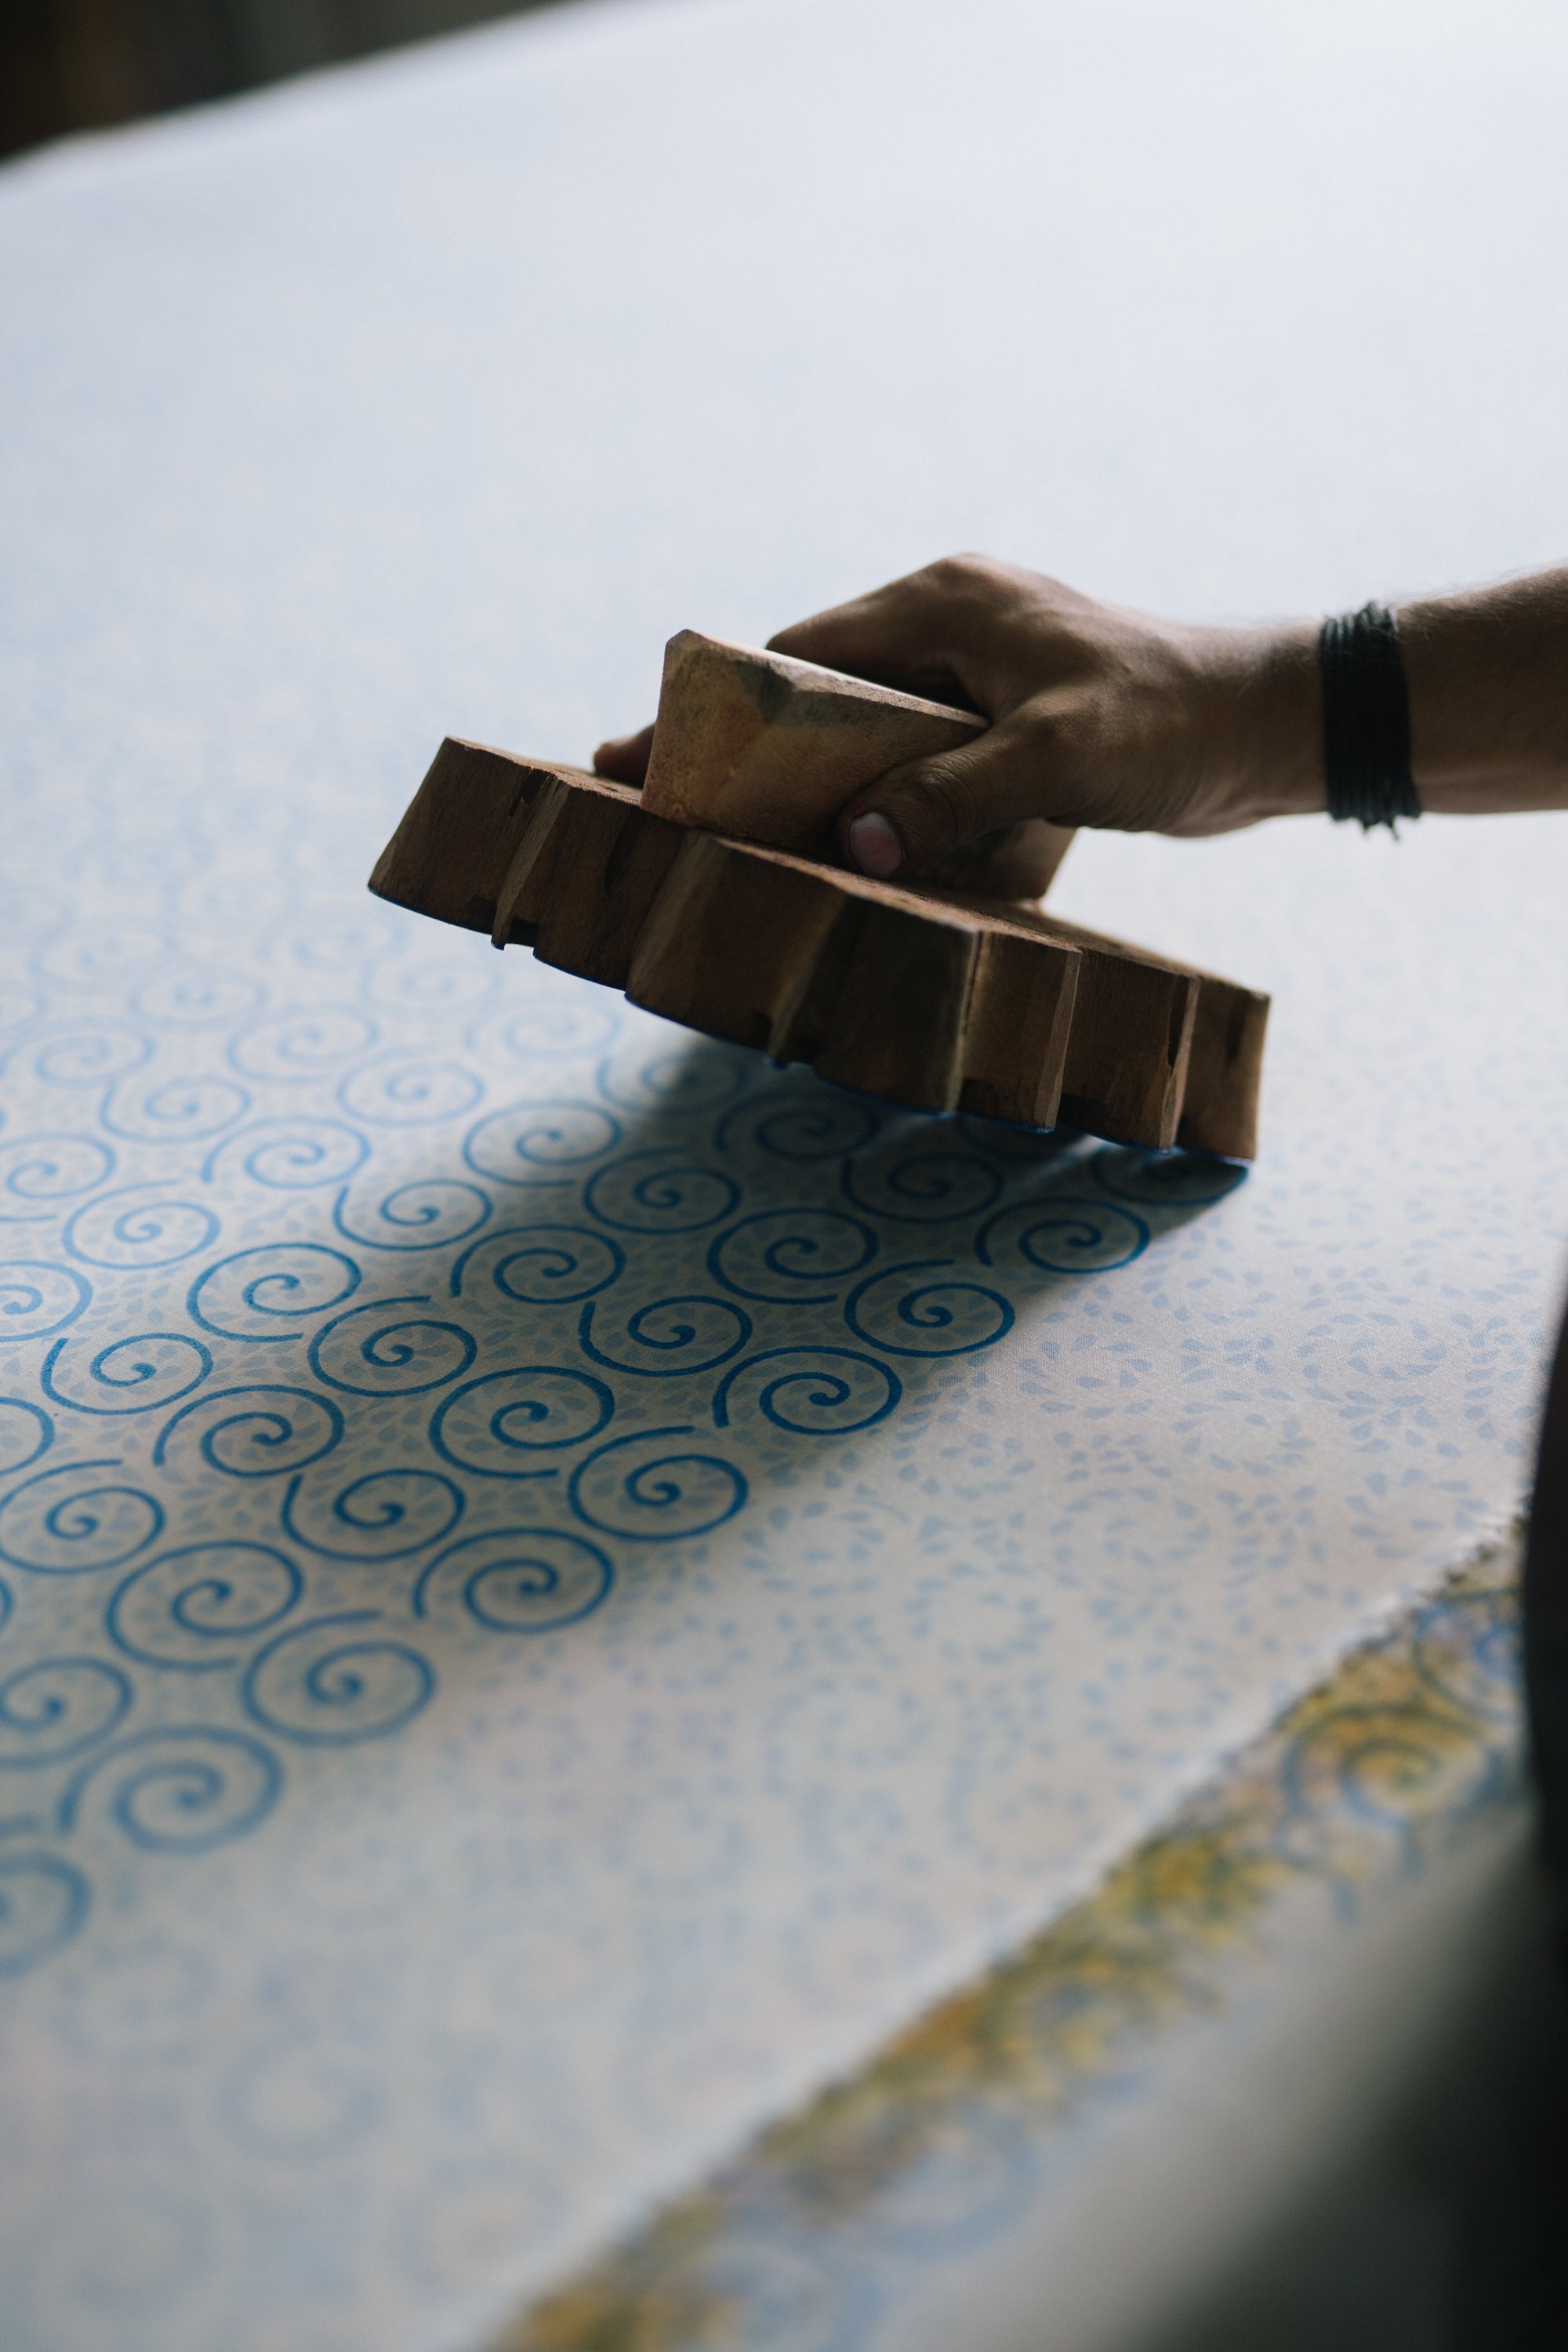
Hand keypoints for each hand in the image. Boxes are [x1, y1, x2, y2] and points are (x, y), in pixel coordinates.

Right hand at [596, 555, 1323, 888]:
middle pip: (816, 694)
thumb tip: (856, 846)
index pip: (795, 656)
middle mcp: (948, 625)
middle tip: (667, 810)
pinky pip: (916, 758)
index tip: (645, 760)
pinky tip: (847, 851)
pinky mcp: (1006, 718)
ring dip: (815, 785)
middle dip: (748, 755)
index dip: (717, 713)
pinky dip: (881, 800)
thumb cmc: (1168, 725)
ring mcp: (976, 671)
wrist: (1267, 726)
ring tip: (739, 843)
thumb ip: (950, 796)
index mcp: (942, 605)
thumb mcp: (1053, 761)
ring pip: (864, 731)